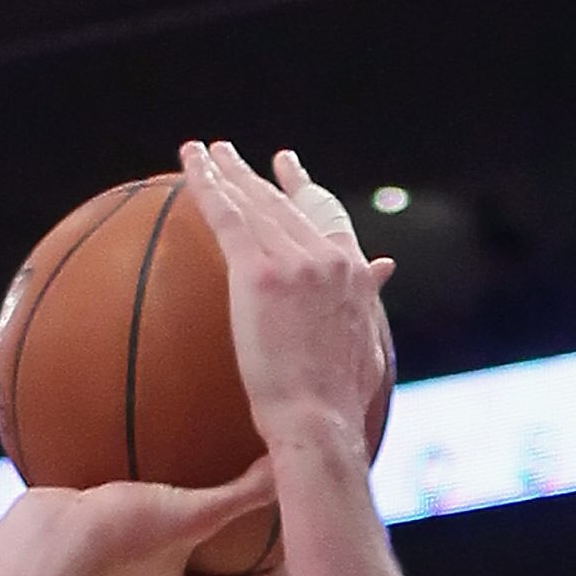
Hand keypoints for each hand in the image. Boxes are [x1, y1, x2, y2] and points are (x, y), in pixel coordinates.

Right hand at [60, 463, 282, 575]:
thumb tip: (291, 469)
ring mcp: (99, 575)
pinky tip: (126, 458)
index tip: (283, 559)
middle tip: (238, 527)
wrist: (42, 538)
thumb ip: (243, 495)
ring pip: (144, 551)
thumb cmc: (119, 532)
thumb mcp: (193, 511)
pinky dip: (124, 499)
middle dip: (212, 556)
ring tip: (179, 492)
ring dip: (165, 528)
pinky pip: (108, 522)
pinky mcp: (70, 546)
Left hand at [181, 140, 391, 448]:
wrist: (321, 423)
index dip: (304, 191)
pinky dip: (207, 186)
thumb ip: (369, 302)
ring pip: (254, 202)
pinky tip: (191, 165)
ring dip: (226, 171)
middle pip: (283, 204)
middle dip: (256, 175)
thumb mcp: (367, 347)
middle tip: (231, 154)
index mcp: (351, 273)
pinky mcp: (259, 274)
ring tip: (202, 152)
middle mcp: (326, 257)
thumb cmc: (340, 406)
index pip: (325, 219)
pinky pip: (227, 217)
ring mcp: (293, 262)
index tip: (289, 170)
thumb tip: (384, 270)